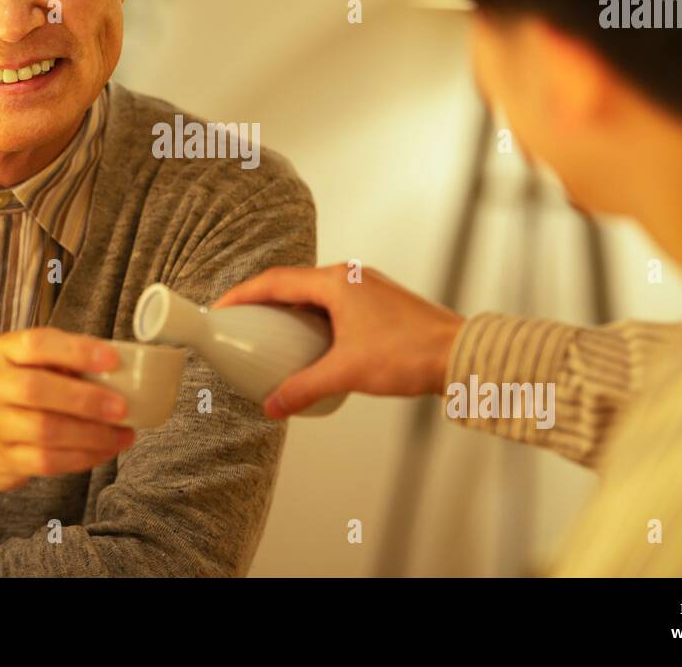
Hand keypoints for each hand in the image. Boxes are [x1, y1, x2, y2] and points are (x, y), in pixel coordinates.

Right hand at [0, 327, 137, 499]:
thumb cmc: (10, 393)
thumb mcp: (24, 365)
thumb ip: (62, 362)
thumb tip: (121, 372)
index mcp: (5, 352)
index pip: (37, 344)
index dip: (76, 351)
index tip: (113, 359)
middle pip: (37, 390)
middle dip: (86, 400)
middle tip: (122, 408)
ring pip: (46, 431)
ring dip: (92, 435)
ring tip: (123, 434)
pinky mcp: (4, 459)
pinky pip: (47, 460)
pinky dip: (83, 457)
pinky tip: (105, 451)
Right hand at [212, 264, 465, 417]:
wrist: (460, 354)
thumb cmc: (410, 353)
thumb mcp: (346, 372)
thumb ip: (304, 387)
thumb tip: (273, 405)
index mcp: (335, 282)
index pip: (275, 281)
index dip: (242, 294)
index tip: (221, 308)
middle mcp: (349, 277)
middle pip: (292, 283)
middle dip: (263, 302)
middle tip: (240, 323)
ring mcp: (366, 287)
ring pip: (315, 293)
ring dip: (290, 310)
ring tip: (270, 334)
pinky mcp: (379, 302)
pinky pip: (334, 303)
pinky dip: (313, 318)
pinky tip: (311, 343)